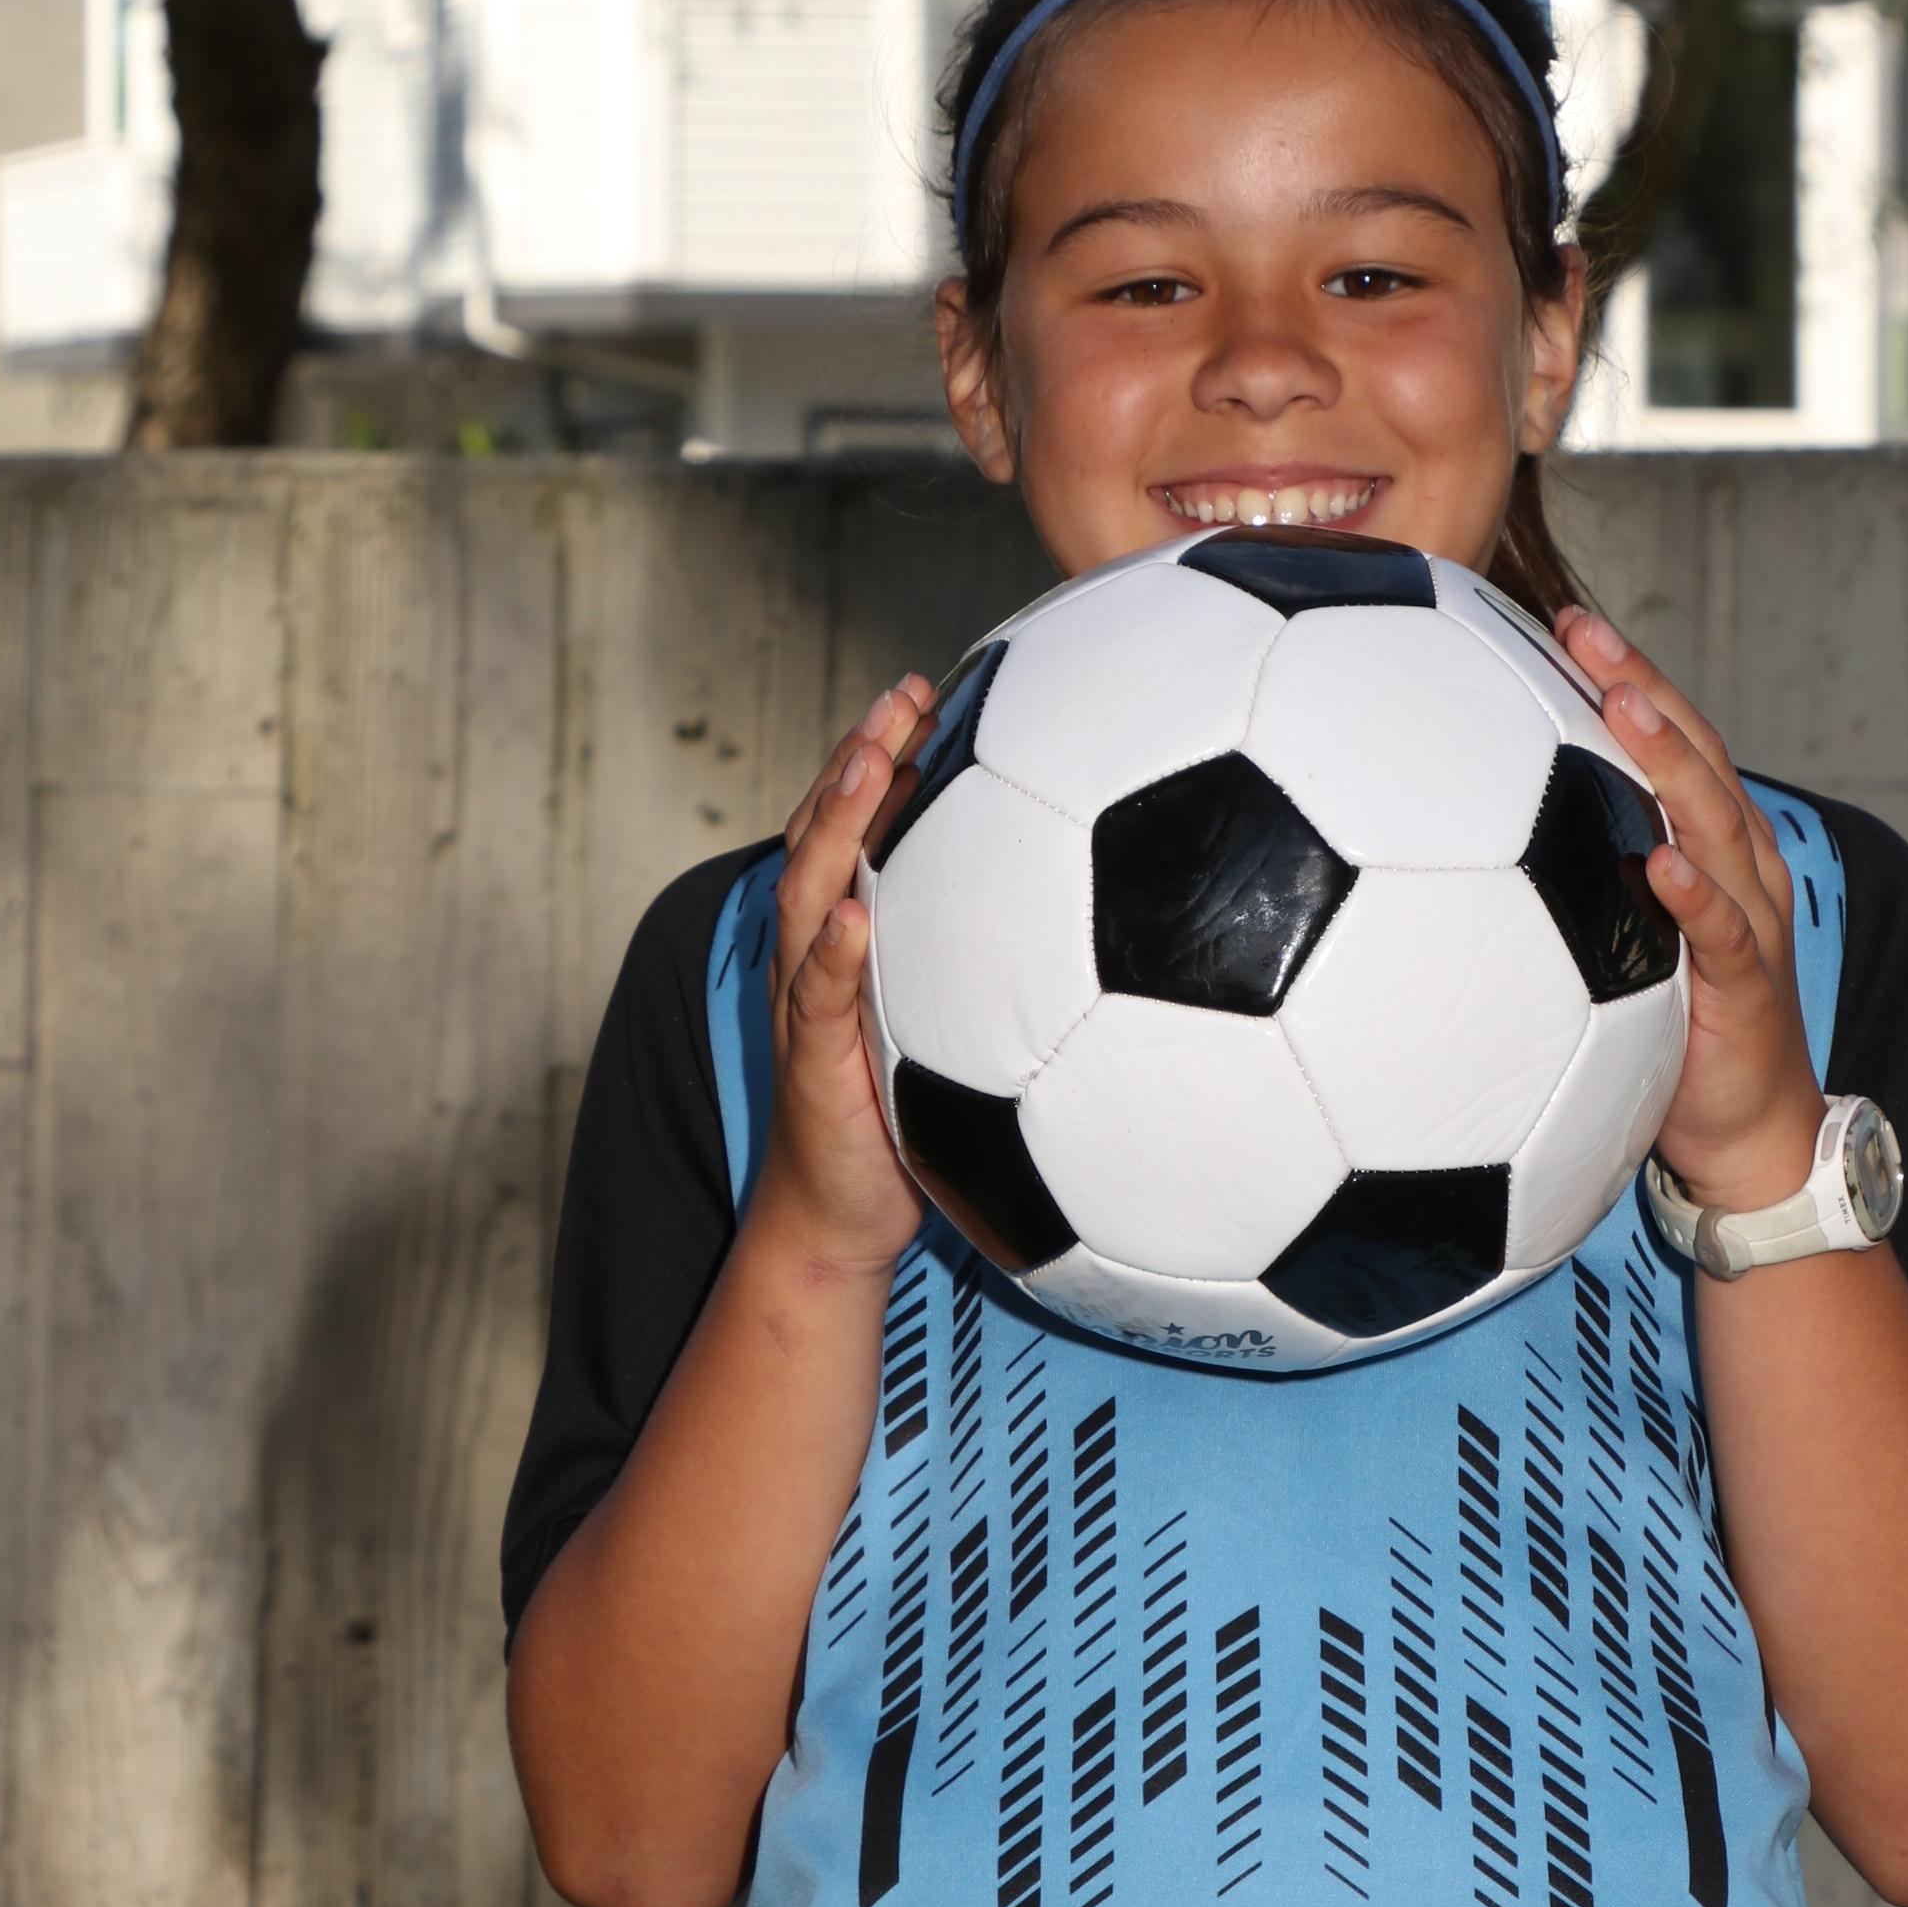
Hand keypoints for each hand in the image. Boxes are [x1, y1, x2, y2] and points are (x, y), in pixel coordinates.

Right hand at [751, 680, 935, 1276]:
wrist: (845, 1219)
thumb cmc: (908, 1124)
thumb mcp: (957, 1033)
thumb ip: (991, 972)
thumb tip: (1100, 925)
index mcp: (853, 938)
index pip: (856, 826)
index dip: (882, 753)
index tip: (925, 687)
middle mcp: (818, 954)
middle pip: (824, 834)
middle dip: (859, 756)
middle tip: (902, 693)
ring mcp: (807, 1002)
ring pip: (809, 893)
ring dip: (837, 823)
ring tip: (873, 762)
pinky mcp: (811, 1062)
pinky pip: (818, 999)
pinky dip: (830, 954)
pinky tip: (854, 913)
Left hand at [1554, 609, 1823, 1219]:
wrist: (1749, 1139)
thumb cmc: (1672, 1038)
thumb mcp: (1613, 950)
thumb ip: (1567, 894)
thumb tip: (1458, 859)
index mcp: (1705, 848)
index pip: (1667, 742)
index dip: (1622, 677)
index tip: (1561, 620)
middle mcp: (1736, 867)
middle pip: (1693, 754)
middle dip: (1640, 683)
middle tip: (1580, 625)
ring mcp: (1747, 921)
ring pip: (1713, 821)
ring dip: (1668, 759)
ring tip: (1621, 704)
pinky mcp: (1747, 987)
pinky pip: (1721, 930)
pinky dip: (1694, 894)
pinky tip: (1659, 863)